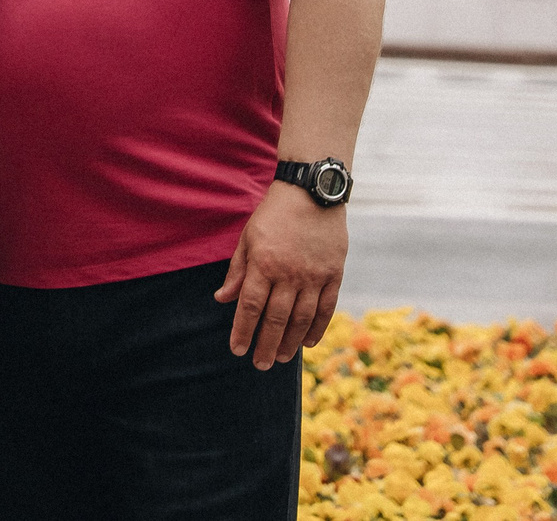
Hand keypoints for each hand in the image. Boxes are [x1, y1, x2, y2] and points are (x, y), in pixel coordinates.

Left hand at [214, 183, 345, 368]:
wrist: (312, 192)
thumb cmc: (274, 214)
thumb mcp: (249, 237)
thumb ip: (237, 271)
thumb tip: (222, 299)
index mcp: (264, 263)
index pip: (250, 306)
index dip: (243, 330)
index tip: (237, 349)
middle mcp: (289, 273)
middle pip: (276, 318)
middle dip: (266, 345)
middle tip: (260, 364)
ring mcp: (314, 275)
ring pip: (302, 318)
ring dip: (290, 342)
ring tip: (281, 358)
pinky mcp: (334, 274)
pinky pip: (326, 308)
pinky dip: (317, 328)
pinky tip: (308, 343)